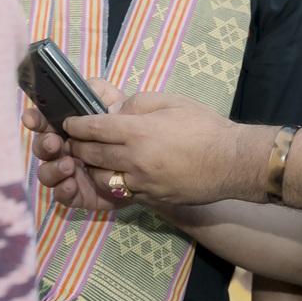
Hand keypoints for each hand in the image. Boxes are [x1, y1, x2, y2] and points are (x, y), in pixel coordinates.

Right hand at [23, 77, 129, 212]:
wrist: (150, 152)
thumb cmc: (127, 124)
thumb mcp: (114, 102)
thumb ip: (98, 91)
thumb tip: (82, 89)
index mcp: (68, 128)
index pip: (45, 122)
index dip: (36, 119)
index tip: (32, 117)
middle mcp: (64, 149)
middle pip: (42, 148)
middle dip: (43, 144)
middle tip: (53, 142)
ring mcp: (70, 172)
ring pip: (48, 173)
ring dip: (53, 168)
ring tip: (68, 164)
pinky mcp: (80, 193)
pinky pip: (64, 195)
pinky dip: (63, 189)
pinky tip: (70, 183)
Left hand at [63, 92, 249, 205]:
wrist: (232, 161)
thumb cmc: (206, 126)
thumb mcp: (174, 102)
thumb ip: (139, 104)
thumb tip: (116, 113)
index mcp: (139, 132)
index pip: (95, 128)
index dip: (77, 125)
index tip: (69, 122)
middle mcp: (134, 159)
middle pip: (91, 154)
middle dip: (77, 146)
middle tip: (73, 140)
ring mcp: (140, 182)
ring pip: (100, 177)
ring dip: (91, 167)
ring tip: (92, 158)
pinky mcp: (149, 198)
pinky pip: (121, 190)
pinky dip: (112, 181)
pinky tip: (116, 173)